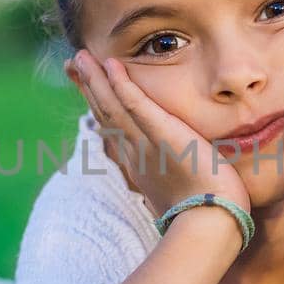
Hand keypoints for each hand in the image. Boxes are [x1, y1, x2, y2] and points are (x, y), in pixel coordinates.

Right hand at [65, 49, 252, 222]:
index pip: (115, 129)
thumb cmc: (204, 217)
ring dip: (96, 80)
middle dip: (89, 87)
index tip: (88, 90)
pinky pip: (137, 105)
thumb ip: (175, 184)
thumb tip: (175, 189)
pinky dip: (122, 85)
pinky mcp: (164, 136)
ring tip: (81, 56)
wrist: (210, 226)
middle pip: (106, 113)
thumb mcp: (182, 197)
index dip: (99, 106)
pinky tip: (111, 65)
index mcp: (140, 166)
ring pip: (113, 106)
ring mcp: (146, 144)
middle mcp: (135, 153)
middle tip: (73, 63)